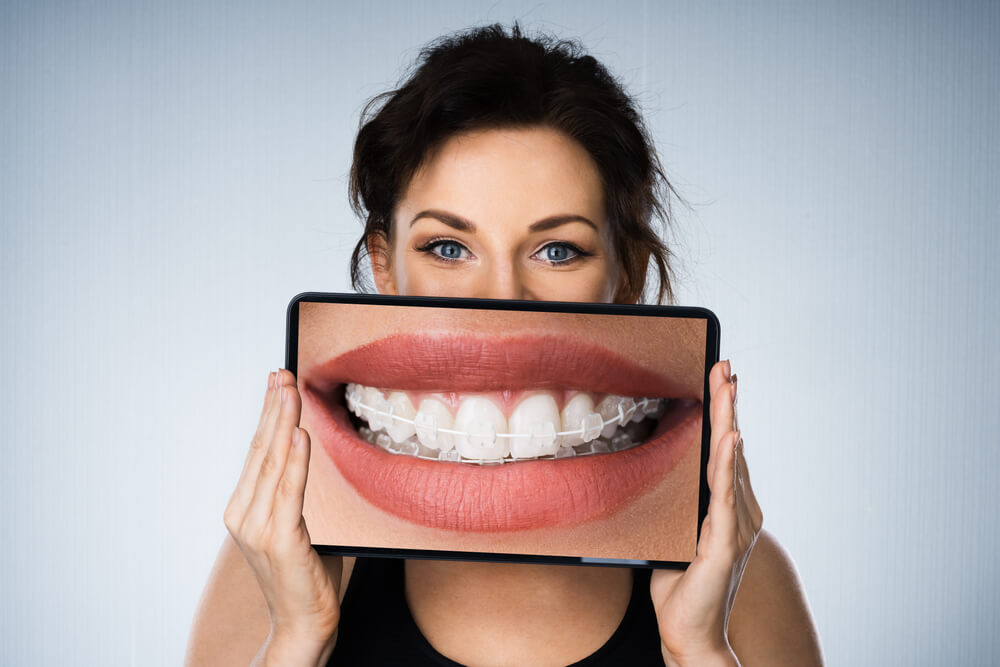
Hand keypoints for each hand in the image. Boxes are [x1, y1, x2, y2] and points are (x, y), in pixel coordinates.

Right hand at [223, 369, 341, 665]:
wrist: (304, 624)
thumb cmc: (307, 574)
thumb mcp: (300, 524)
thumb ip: (297, 490)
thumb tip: (311, 447)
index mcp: (244, 509)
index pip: (258, 450)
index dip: (268, 414)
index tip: (278, 382)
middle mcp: (244, 515)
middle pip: (262, 449)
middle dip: (274, 407)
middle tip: (283, 373)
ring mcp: (257, 528)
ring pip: (274, 463)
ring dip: (284, 422)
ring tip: (291, 391)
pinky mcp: (279, 540)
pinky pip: (289, 491)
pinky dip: (296, 460)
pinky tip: (300, 435)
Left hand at [649, 360, 762, 666]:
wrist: (688, 630)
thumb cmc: (678, 582)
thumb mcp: (672, 528)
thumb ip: (675, 500)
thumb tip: (652, 467)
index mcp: (727, 506)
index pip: (724, 450)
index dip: (723, 413)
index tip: (720, 377)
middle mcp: (739, 511)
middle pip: (732, 447)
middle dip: (728, 403)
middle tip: (725, 366)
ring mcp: (736, 526)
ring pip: (730, 462)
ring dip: (729, 419)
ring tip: (728, 385)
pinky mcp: (725, 542)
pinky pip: (726, 496)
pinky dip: (730, 464)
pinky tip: (732, 438)